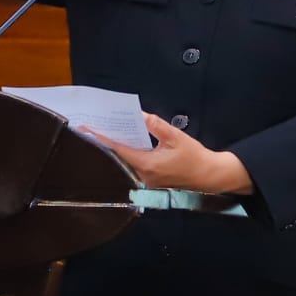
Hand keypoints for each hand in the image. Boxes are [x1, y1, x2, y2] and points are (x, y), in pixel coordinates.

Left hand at [84, 113, 253, 195]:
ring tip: (104, 131)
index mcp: (147, 164)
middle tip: (93, 126)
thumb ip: (157, 126)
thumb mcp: (176, 137)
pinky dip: (127, 153)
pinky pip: (134, 165)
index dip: (102, 139)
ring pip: (125, 161)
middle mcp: (142, 175)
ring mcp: (145, 180)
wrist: (208, 176)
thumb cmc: (194, 156)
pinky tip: (124, 141)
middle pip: (119, 157)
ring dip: (116, 147)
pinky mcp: (150, 180)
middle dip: (106, 141)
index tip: (87, 130)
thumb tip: (140, 115)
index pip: (119, 150)